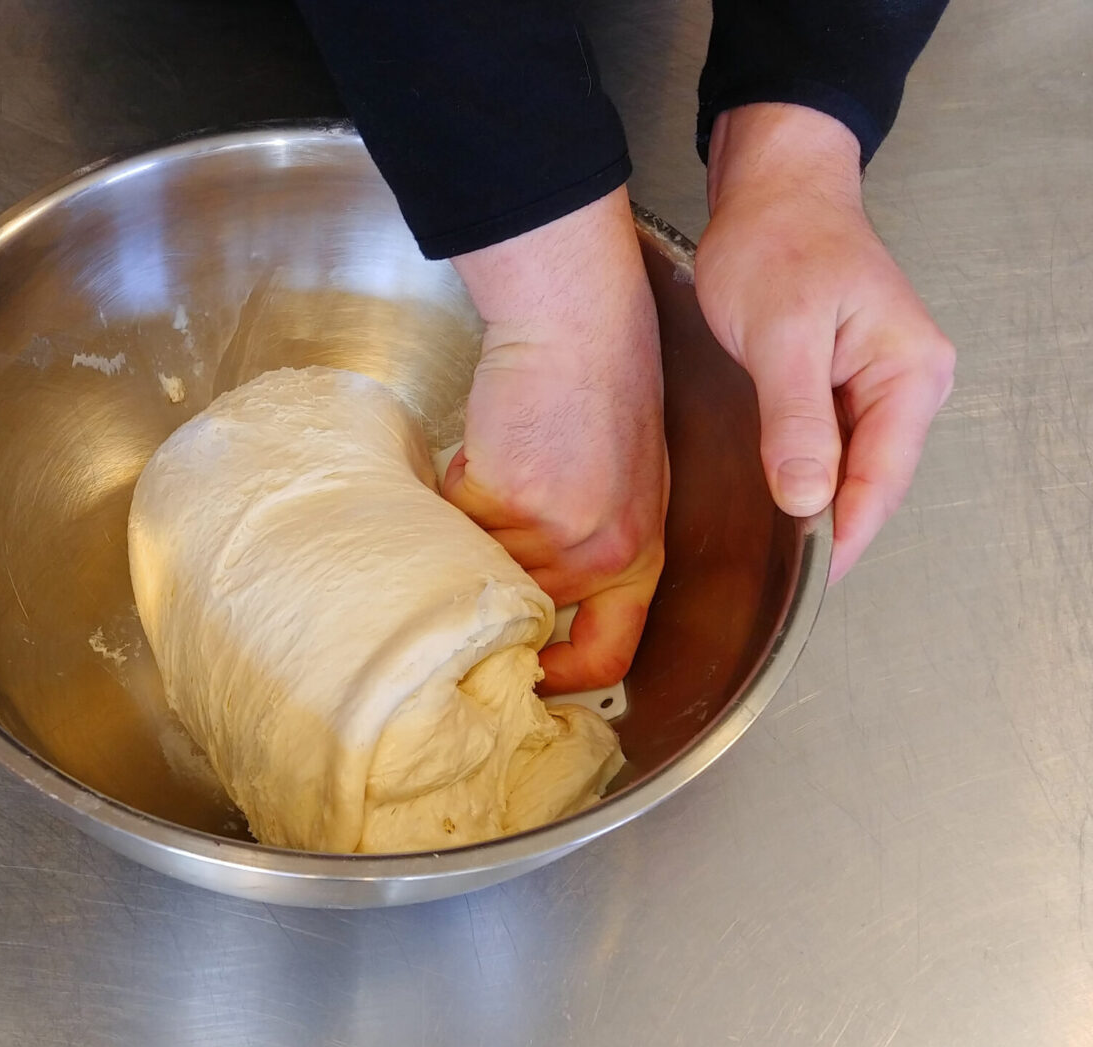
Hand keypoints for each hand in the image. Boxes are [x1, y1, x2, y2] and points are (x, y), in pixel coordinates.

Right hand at [445, 187, 669, 692]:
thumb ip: (589, 548)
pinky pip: (455, 517)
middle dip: (490, 578)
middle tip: (475, 549)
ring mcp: (556, 528)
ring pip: (479, 562)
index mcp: (639, 557)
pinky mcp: (508, 495)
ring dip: (469, 524)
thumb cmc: (598, 388)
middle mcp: (605, 554)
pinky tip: (484, 446)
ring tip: (493, 471)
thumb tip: (529, 602)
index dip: (556, 679)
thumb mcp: (622, 484)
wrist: (577, 321)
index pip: (607, 656)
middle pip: (522, 609)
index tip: (520, 674)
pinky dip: (452, 486)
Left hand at [698, 103, 955, 580]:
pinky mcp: (844, 384)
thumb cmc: (778, 243)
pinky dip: (804, 476)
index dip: (843, 536)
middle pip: (870, 483)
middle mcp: (907, 385)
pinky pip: (830, 446)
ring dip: (814, 508)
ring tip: (769, 556)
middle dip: (829, 530)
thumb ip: (797, 418)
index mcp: (910, 373)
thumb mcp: (781, 334)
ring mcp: (878, 386)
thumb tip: (809, 499)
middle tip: (775, 584)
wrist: (771, 190)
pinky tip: (771, 501)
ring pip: (848, 470)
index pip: (881, 481)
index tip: (805, 584)